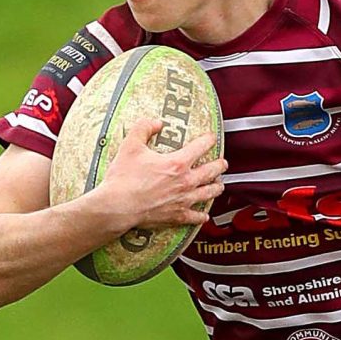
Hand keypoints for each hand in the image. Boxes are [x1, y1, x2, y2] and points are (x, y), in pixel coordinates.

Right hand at [82, 118, 223, 234]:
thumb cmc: (124, 178)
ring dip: (216, 188)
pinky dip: (201, 216)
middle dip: (219, 166)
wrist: (118, 206)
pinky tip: (204, 214)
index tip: (212, 137)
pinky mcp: (177, 216)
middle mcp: (185, 182)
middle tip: (223, 163)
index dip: (209, 140)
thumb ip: (143, 129)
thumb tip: (155, 122)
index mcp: (177, 163)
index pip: (200, 147)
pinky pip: (195, 217)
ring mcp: (183, 200)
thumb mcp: (131, 145)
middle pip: (211, 172)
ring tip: (219, 185)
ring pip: (208, 193)